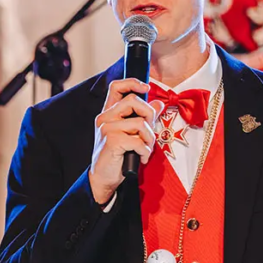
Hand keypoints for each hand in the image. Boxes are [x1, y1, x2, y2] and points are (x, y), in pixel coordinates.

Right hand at [88, 78, 162, 204]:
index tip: (146, 87)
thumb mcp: (132, 135)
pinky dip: (145, 152)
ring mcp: (107, 129)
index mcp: (108, 113)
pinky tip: (141, 159)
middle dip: (149, 115)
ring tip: (145, 150)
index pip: (116, 87)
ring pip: (140, 123)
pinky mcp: (112, 141)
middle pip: (133, 101)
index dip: (132, 82)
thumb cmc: (118, 157)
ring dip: (149, 139)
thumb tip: (159, 104)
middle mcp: (105, 118)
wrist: (104, 179)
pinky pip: (139, 141)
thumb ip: (143, 118)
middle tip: (149, 132)